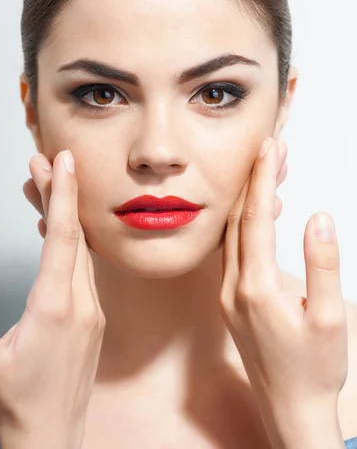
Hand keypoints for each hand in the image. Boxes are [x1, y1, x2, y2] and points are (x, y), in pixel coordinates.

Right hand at [0, 150, 105, 448]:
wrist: (53, 439)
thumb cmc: (18, 404)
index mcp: (56, 308)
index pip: (64, 238)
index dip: (64, 195)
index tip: (63, 162)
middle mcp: (82, 303)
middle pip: (74, 235)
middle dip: (58, 194)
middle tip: (40, 162)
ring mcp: (92, 310)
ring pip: (81, 250)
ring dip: (63, 217)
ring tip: (39, 187)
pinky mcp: (93, 318)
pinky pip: (84, 268)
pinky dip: (69, 243)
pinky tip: (52, 231)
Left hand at [219, 137, 347, 445]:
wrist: (289, 409)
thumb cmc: (313, 370)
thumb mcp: (330, 319)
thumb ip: (322, 265)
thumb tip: (319, 217)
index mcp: (256, 289)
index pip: (256, 220)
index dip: (262, 180)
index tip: (269, 148)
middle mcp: (233, 287)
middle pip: (239, 220)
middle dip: (254, 180)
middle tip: (271, 148)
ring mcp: (227, 294)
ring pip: (233, 233)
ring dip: (250, 200)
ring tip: (272, 171)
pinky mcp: (230, 300)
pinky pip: (234, 251)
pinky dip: (248, 224)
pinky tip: (267, 212)